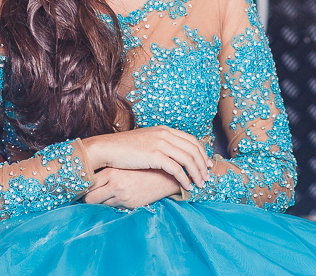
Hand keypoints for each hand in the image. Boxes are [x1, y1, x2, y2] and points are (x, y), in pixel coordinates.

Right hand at [80, 126, 211, 192]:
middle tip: (208, 178)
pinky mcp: (155, 156)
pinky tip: (187, 186)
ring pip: (188, 159)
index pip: (191, 140)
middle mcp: (165, 134)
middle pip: (193, 149)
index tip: (207, 165)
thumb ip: (160, 144)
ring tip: (200, 185)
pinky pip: (177, 169)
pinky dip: (185, 179)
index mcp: (164, 129)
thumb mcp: (146, 141)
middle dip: (203, 165)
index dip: (202, 154)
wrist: (107, 149)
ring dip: (197, 173)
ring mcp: (160, 144)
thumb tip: (172, 155)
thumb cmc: (124, 148)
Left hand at [83, 168, 180, 207]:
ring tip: (102, 196)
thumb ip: (108, 169)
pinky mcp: (130, 204)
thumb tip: (90, 173)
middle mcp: (114, 184)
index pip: (87, 183)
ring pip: (100, 205)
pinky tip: (116, 198)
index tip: (80, 187)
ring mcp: (122, 196)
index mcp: (111, 171)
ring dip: (100, 202)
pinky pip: (113, 208)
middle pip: (89, 198)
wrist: (164, 174)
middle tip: (87, 196)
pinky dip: (112, 204)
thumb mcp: (124, 164)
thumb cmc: (141, 166)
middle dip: (87, 199)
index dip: (83, 187)